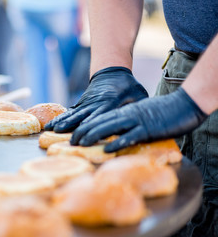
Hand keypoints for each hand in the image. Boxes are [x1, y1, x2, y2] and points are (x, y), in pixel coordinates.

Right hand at [44, 66, 147, 132]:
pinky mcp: (81, 104)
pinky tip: (50, 126)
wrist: (111, 71)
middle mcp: (95, 104)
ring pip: (72, 114)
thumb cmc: (128, 86)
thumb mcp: (138, 94)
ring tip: (50, 131)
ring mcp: (86, 104)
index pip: (99, 118)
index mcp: (109, 104)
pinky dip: (60, 118)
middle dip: (74, 130)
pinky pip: (69, 112)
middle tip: (68, 142)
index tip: (84, 138)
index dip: (92, 128)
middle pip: (82, 118)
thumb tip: (139, 121)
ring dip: (62, 123)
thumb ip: (136, 107)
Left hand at [71, 87, 207, 151]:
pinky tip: (106, 149)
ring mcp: (136, 121)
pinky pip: (130, 136)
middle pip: (100, 122)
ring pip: (110, 128)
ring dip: (94, 136)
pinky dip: (117, 142)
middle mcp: (126, 115)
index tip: (73, 134)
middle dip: (83, 131)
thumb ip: (128, 122)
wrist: (184, 104)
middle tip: (69, 141)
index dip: (85, 126)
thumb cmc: (163, 111)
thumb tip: (115, 132)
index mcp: (124, 112)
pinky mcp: (148, 129)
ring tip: (80, 143)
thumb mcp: (140, 115)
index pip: (100, 119)